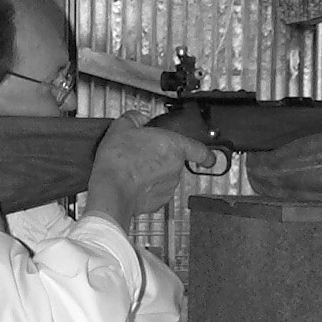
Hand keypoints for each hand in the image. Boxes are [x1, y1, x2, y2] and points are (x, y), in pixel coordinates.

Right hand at [85, 110, 214, 228]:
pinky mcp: (158, 202)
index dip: (205, 154)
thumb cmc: (119, 160)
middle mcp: (176, 168)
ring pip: (164, 178)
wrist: (111, 189)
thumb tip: (138, 119)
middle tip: (141, 155)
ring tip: (132, 169)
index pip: (199, 150)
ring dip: (153, 174)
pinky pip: (155, 192)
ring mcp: (169, 186)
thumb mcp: (122, 127)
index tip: (209, 158)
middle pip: (174, 161)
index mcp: (173, 146)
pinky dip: (146, 188)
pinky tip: (131, 182)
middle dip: (160, 159)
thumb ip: (135, 119)